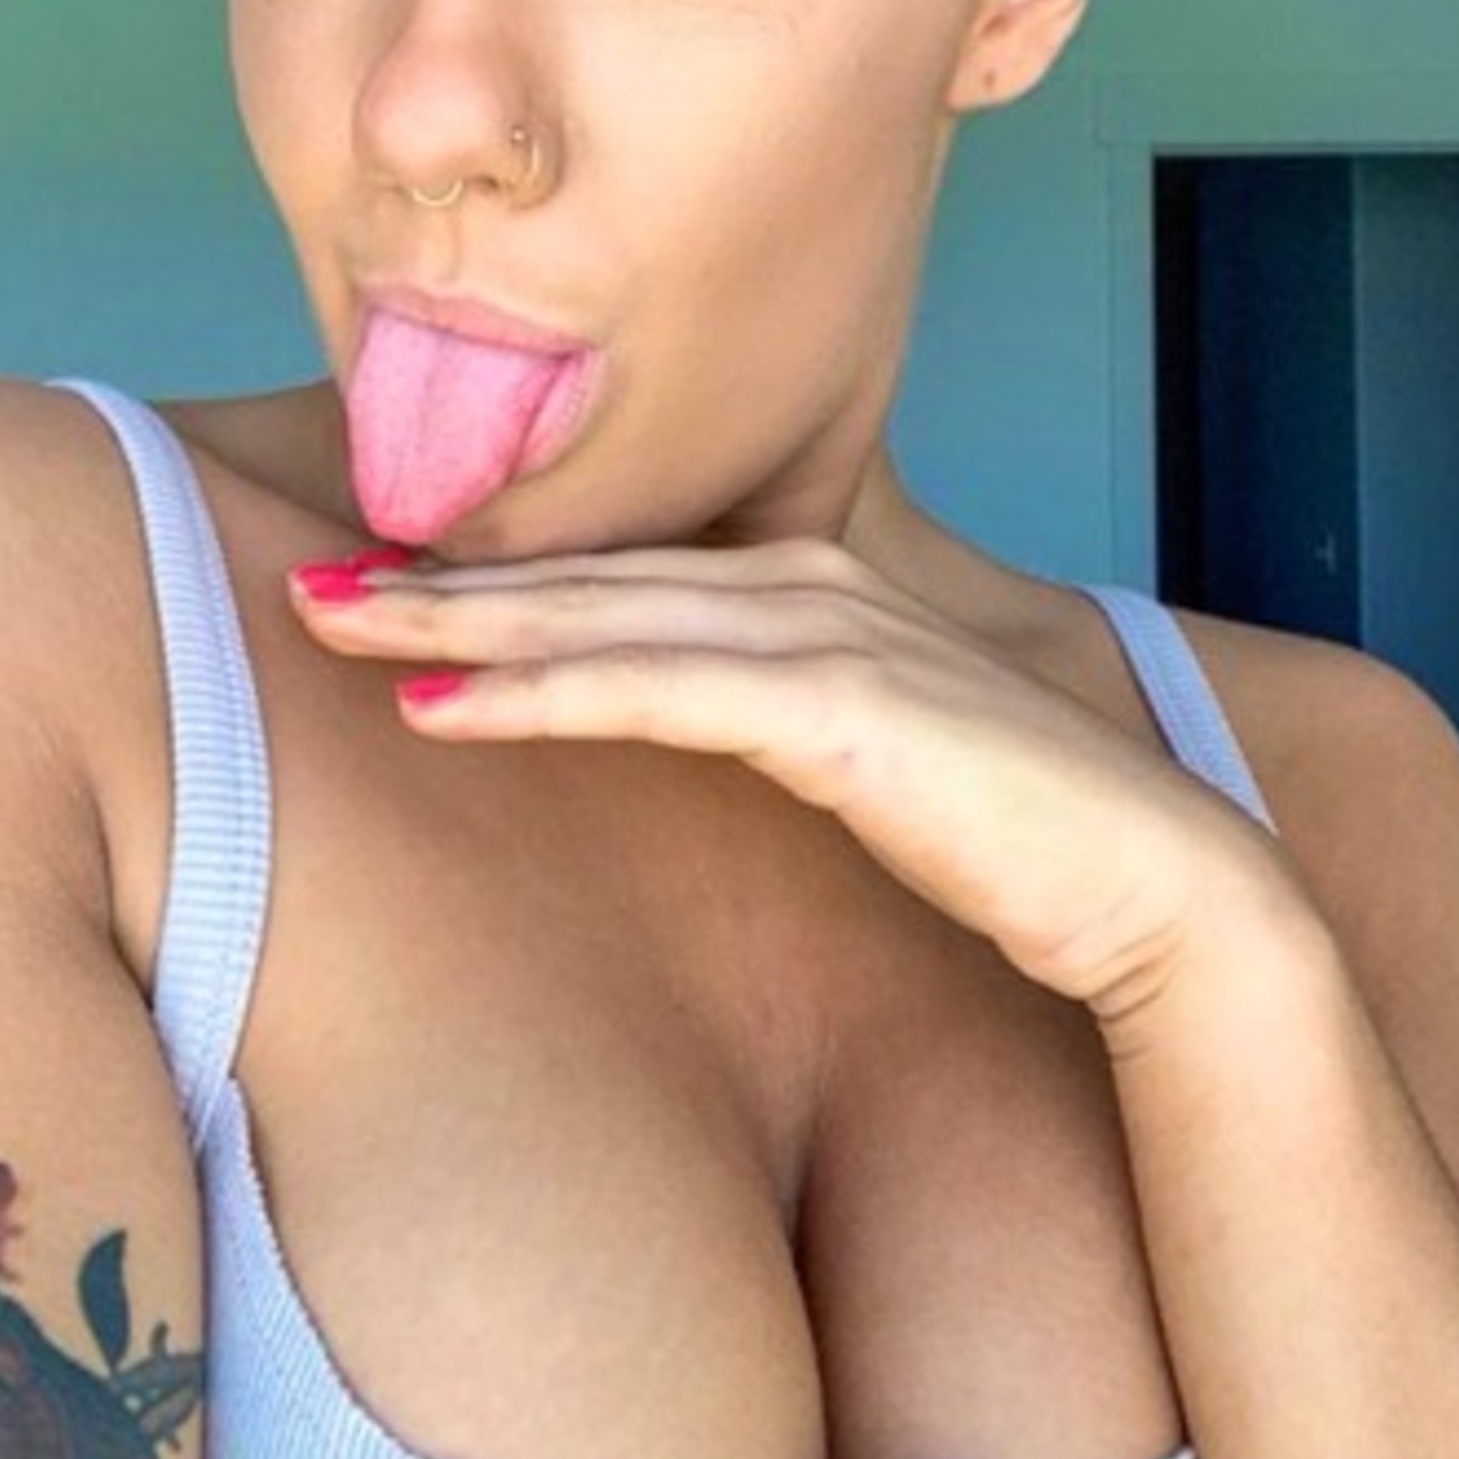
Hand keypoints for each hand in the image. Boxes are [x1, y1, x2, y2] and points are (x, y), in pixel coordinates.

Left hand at [288, 540, 1297, 1026]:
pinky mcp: (841, 707)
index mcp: (806, 582)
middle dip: (438, 578)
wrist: (1155, 886)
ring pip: (602, 614)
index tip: (374, 590)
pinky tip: (444, 706)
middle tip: (304, 585)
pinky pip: (657, 692)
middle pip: (586, 572)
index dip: (490, 576)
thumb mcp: (854, 754)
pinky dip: (544, 689)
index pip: (617, 571)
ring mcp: (826, 633)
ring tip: (333, 627)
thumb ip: (762, 713)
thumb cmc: (1000, 831)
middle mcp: (807, 580)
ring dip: (458, 619)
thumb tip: (658, 724)